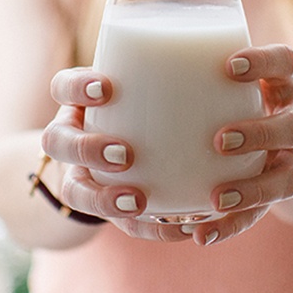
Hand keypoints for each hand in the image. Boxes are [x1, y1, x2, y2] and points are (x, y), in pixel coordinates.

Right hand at [41, 67, 191, 241]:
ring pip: (74, 191)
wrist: (129, 156)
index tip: (105, 89)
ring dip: (104, 199)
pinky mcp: (109, 209)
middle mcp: (72, 138)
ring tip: (139, 201)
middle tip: (124, 154)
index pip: (63, 87)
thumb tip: (235, 63)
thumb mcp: (151, 89)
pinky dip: (150, 229)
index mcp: (80, 103)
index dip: (77, 88)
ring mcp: (82, 176)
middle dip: (86, 149)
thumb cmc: (148, 108)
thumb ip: (176, 81)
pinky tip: (181, 227)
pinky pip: (121, 225)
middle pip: (57, 142)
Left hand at [185, 44, 292, 245]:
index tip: (229, 65)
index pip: (286, 63)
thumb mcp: (232, 83)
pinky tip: (203, 235)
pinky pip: (261, 214)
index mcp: (284, 85)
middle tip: (220, 140)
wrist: (285, 146)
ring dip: (252, 190)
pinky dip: (232, 225)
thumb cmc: (238, 102)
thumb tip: (113, 71)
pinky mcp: (277, 194)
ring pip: (288, 179)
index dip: (264, 62)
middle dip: (261, 133)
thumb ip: (193, 76)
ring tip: (215, 199)